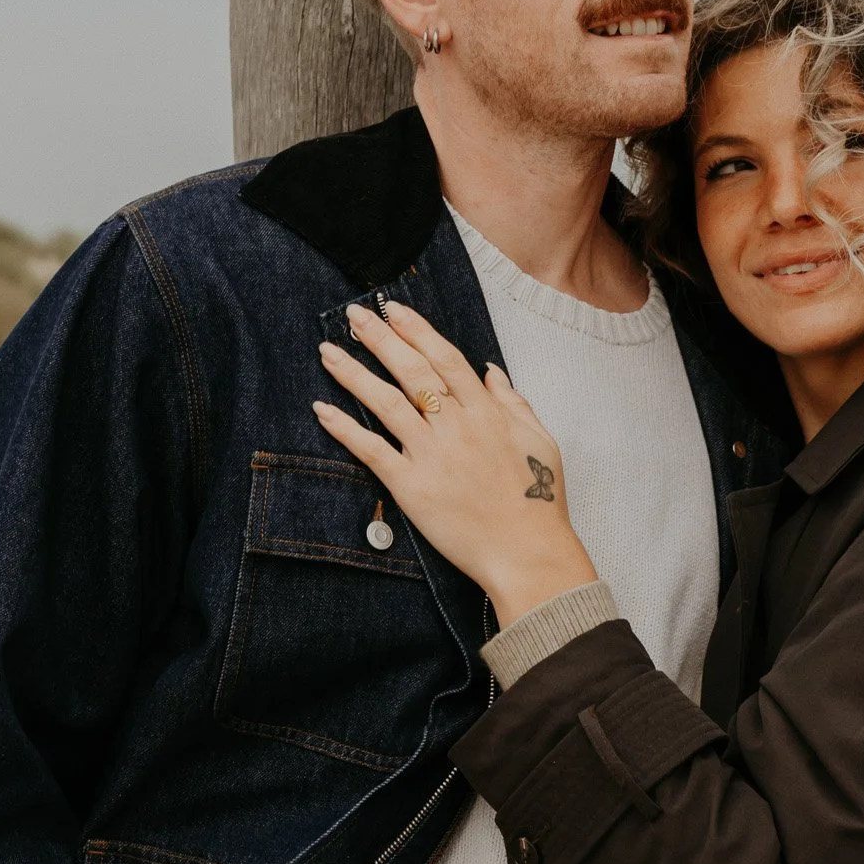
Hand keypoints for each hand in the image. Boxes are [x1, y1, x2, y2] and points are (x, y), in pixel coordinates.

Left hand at [312, 303, 599, 625]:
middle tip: (353, 315)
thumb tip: (490, 371)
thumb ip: (514, 402)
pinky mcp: (412, 488)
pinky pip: (372, 451)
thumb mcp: (540, 440)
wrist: (527, 553)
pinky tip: (322, 409)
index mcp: (488, 413)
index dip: (417, 331)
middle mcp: (458, 428)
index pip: (445, 359)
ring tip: (327, 352)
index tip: (393, 310)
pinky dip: (345, 429)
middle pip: (412, 372)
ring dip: (354, 374)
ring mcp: (433, 457)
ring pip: (387, 403)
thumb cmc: (539, 501)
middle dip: (380, 339)